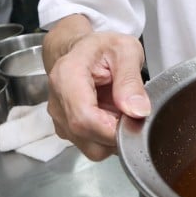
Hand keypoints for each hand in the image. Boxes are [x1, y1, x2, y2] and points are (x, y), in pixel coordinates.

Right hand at [45, 31, 148, 159]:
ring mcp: (60, 119)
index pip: (84, 118)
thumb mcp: (126, 50)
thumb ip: (131, 80)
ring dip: (114, 137)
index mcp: (67, 76)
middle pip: (87, 137)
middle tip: (134, 113)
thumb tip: (138, 111)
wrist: (82, 51)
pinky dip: (107, 138)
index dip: (113, 128)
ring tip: (122, 112)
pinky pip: (91, 146)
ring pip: (91, 148)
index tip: (134, 120)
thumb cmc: (103, 48)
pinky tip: (113, 117)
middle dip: (118, 134)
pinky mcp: (67, 131)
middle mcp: (58, 102)